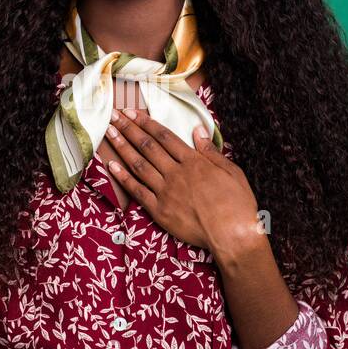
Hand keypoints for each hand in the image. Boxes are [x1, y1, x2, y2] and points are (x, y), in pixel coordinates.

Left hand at [104, 106, 264, 258]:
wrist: (232, 235)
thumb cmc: (238, 204)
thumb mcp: (231, 172)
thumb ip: (211, 151)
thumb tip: (197, 130)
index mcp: (194, 162)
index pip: (165, 137)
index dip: (146, 123)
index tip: (132, 113)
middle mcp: (176, 173)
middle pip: (148, 146)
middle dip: (129, 129)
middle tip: (114, 116)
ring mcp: (166, 192)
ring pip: (139, 165)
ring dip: (123, 147)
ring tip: (109, 133)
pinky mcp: (160, 211)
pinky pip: (137, 191)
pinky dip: (123, 177)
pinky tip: (112, 166)